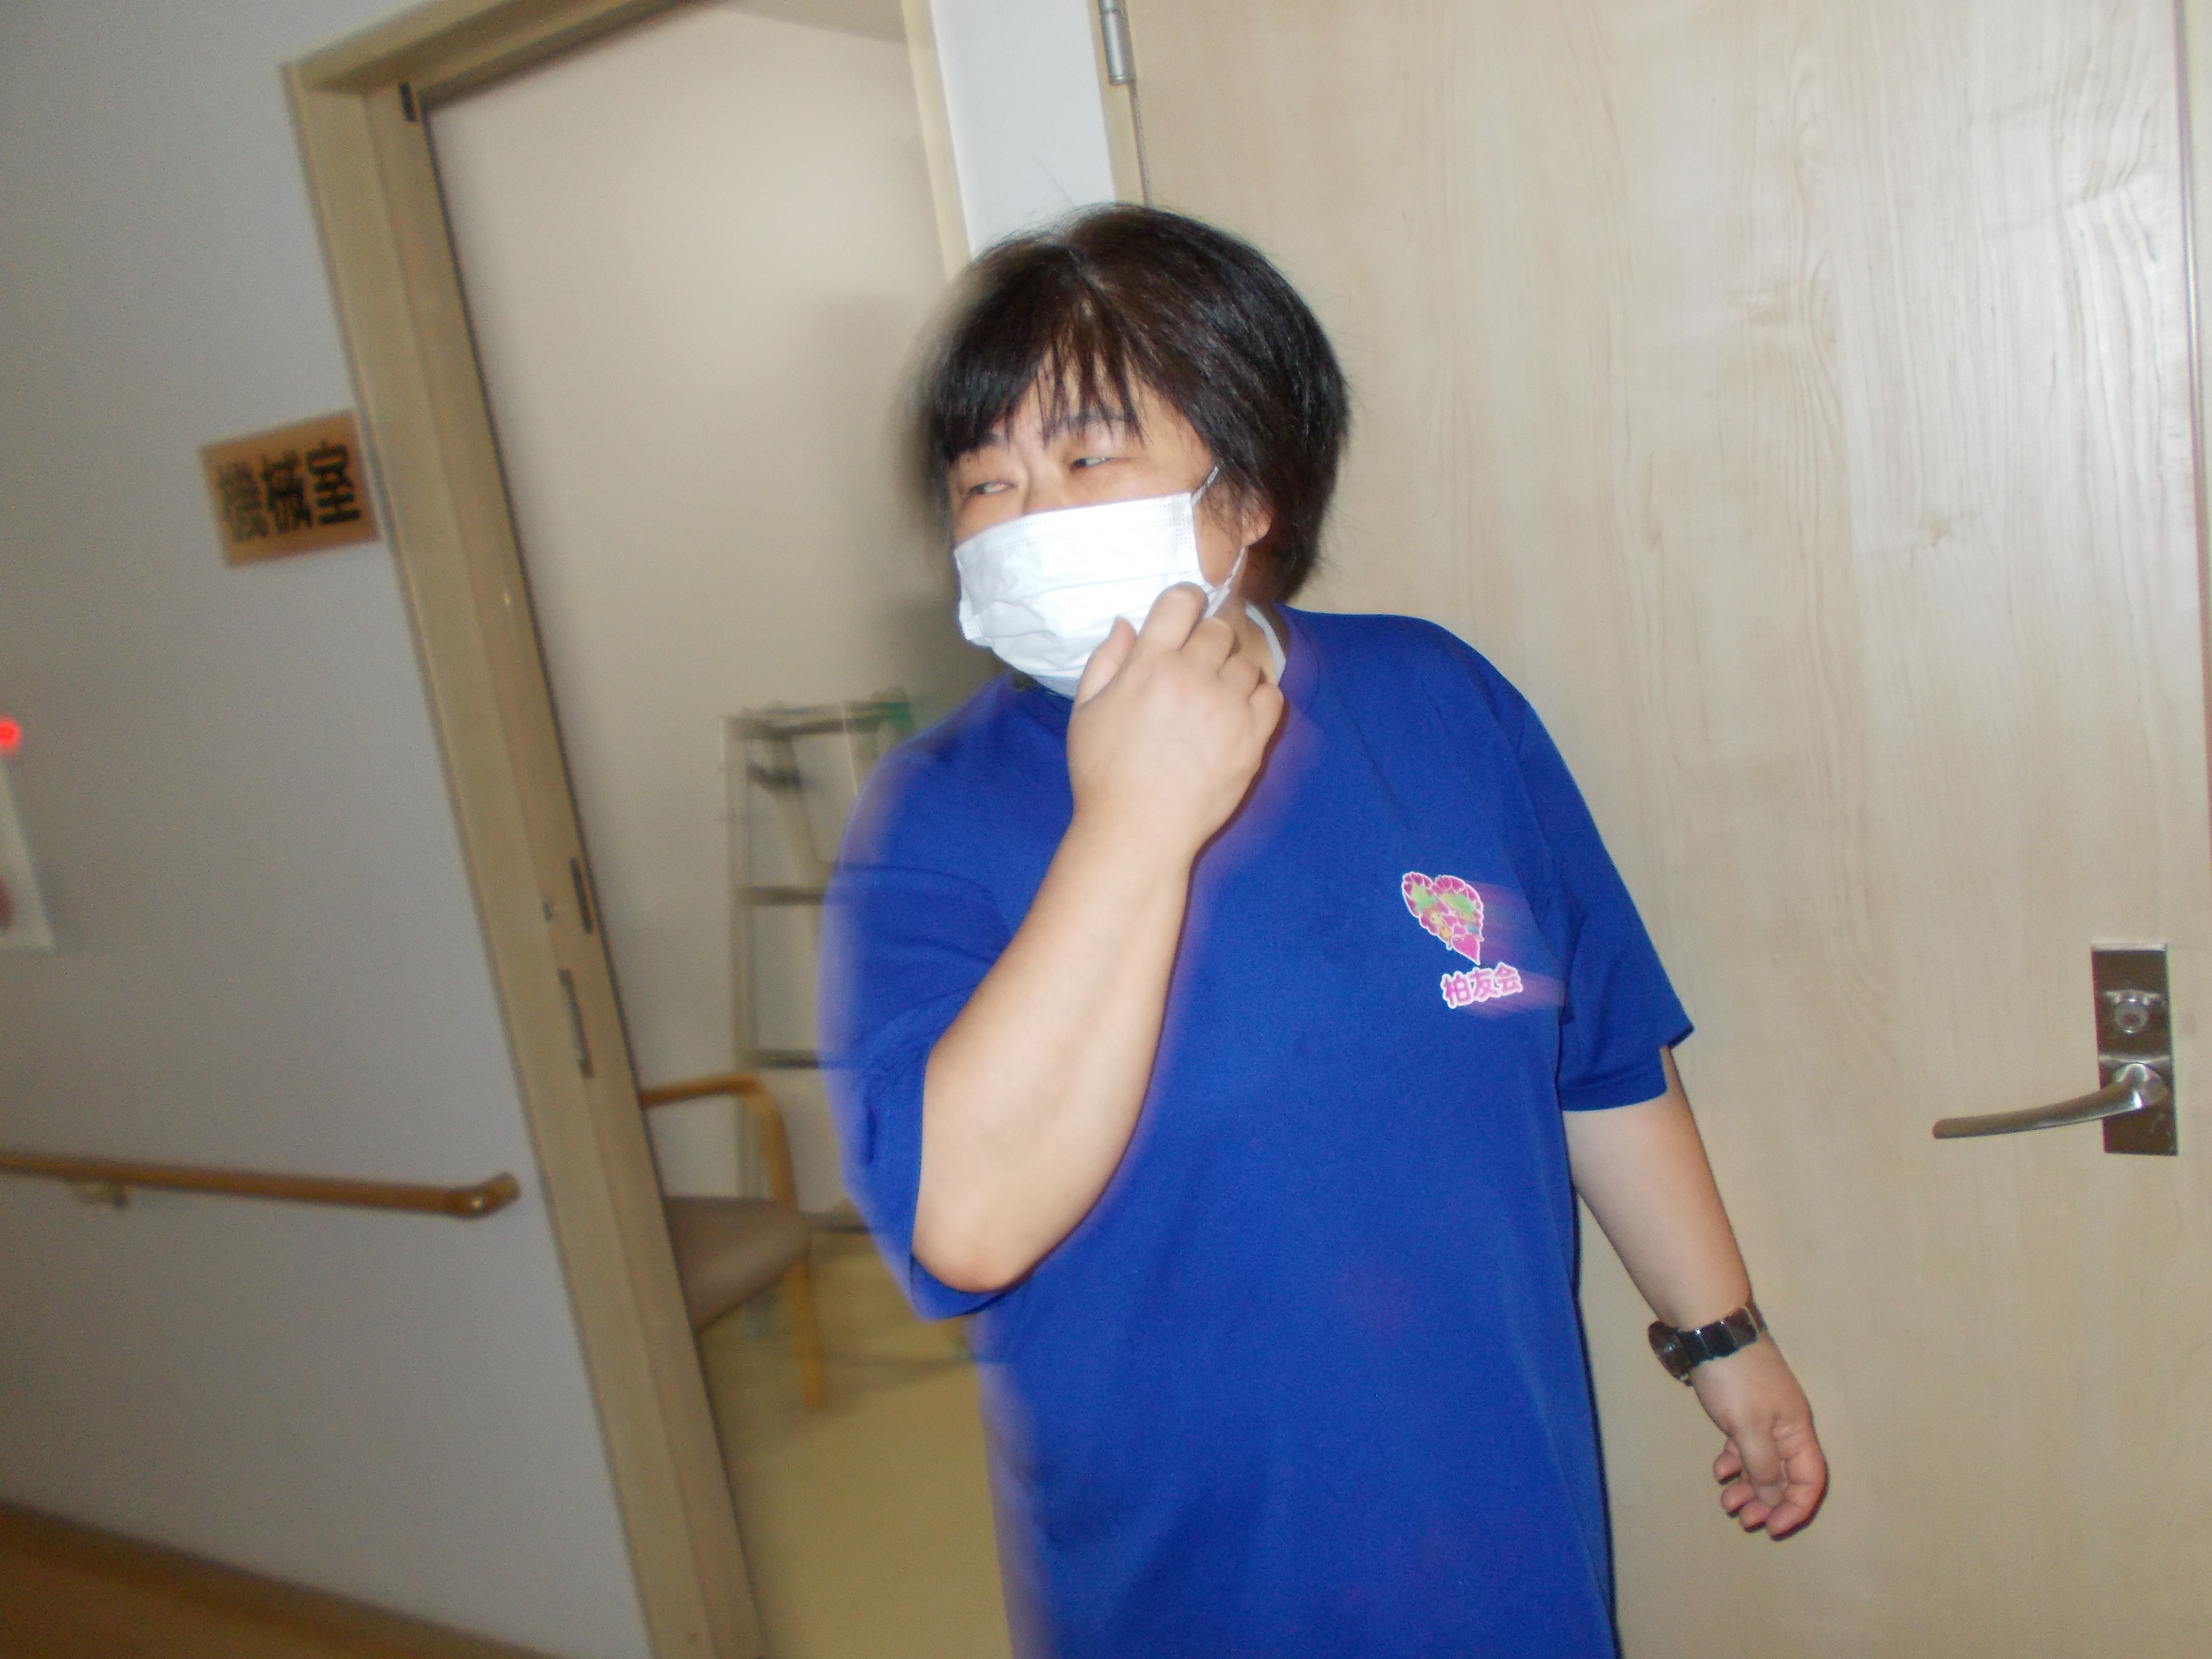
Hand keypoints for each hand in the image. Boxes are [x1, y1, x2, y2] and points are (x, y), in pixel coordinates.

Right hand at [1066, 585, 1283, 856]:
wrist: (1138, 831)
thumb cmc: (1103, 774)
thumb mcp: (1086, 711)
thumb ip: (1107, 660)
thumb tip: (1126, 623)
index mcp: (1150, 665)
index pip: (1181, 602)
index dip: (1186, 600)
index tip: (1185, 614)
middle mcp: (1193, 678)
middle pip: (1219, 629)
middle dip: (1208, 640)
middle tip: (1196, 666)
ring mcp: (1227, 708)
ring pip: (1247, 663)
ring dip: (1232, 671)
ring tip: (1214, 696)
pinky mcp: (1252, 739)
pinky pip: (1271, 696)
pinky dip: (1258, 697)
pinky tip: (1238, 712)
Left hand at [1688, 1339, 1826, 1537]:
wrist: (1710, 1329)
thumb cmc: (1734, 1378)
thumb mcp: (1749, 1427)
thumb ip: (1764, 1465)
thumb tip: (1775, 1500)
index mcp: (1796, 1431)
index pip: (1809, 1479)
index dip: (1796, 1507)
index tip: (1774, 1528)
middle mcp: (1785, 1427)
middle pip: (1786, 1476)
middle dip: (1767, 1503)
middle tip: (1743, 1520)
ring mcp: (1764, 1417)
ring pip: (1762, 1463)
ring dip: (1748, 1487)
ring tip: (1726, 1505)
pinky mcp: (1741, 1409)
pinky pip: (1744, 1446)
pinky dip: (1734, 1462)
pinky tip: (1719, 1471)